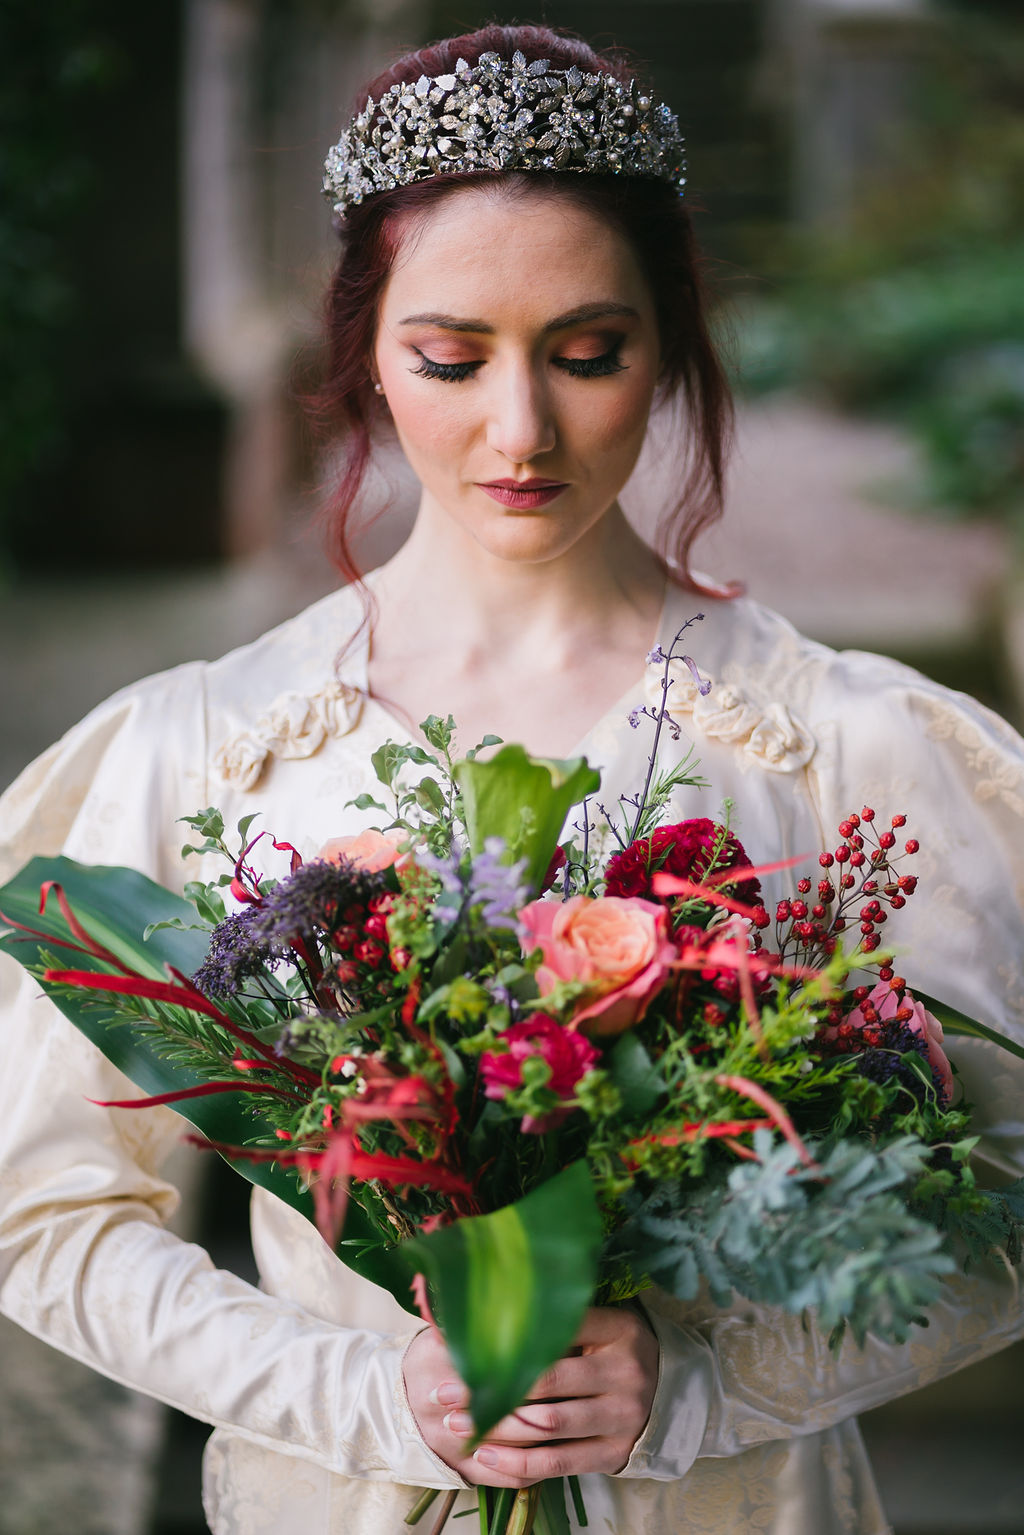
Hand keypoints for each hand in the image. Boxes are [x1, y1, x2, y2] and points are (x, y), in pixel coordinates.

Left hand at [402, 1306, 658, 1487]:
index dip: (507, 1338)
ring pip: (547, 1425)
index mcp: (619, 1329)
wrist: (669, 1394)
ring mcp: (623, 1416)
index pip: (559, 1328)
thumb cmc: (614, 1351)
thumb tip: (487, 1306)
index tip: (462, 1345)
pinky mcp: (615, 1453)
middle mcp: (624, 1371)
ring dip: (495, 1426)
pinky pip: (559, 1462)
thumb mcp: (600, 1325)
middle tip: (444, 1391)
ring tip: (455, 1423)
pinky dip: (518, 1462)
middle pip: (546, 1381)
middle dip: (489, 1388)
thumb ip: (558, 1318)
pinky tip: (485, 1455)